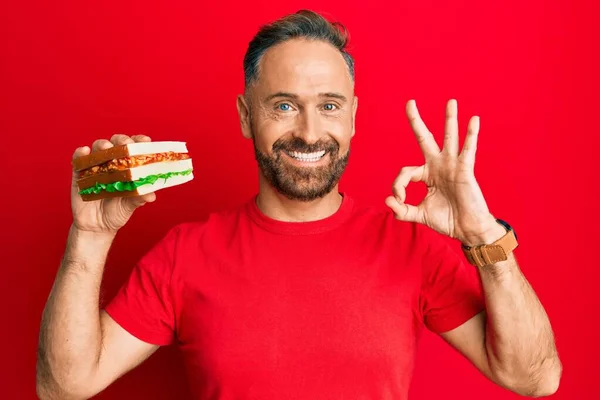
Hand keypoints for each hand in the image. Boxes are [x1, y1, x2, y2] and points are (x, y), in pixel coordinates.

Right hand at [71, 134, 155, 234]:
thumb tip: (151, 195)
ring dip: (102, 144)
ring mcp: (96, 166)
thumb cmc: (117, 212)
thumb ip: (139, 198)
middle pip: (117, 143)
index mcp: (128, 167)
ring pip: (98, 147)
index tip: (145, 141)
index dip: (140, 141)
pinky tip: (85, 151)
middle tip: (126, 144)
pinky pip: (78, 159)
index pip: (135, 148)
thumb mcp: (129, 206)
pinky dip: (81, 153)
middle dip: (122, 140)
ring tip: (107, 148)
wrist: (96, 226)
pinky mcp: (79, 173)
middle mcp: (113, 162)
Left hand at [385, 99, 503, 245]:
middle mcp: (438, 165)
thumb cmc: (446, 220)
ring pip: (449, 138)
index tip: (398, 200)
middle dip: (416, 121)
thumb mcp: (418, 215)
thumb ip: (401, 211)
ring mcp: (452, 165)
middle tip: (410, 102)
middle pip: (425, 138)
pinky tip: (473, 120)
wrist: (467, 230)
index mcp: (426, 174)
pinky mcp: (465, 170)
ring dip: (450, 119)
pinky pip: (468, 150)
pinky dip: (471, 135)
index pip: (405, 172)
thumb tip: (387, 200)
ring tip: (451, 102)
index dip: (397, 186)